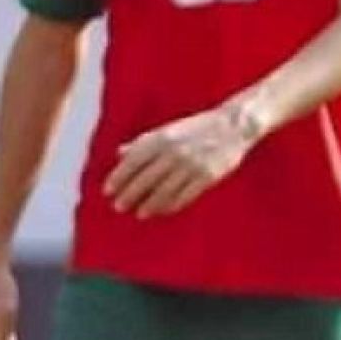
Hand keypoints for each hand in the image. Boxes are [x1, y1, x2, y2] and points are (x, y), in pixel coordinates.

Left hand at [103, 104, 259, 218]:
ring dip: (149, 204)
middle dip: (130, 194)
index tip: (108, 190)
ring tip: (139, 213)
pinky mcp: (206, 177)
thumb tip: (120, 153)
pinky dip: (171, 206)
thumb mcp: (168, 129)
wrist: (233, 126)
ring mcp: (190, 166)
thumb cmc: (198, 127)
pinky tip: (162, 211)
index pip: (133, 161)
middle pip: (145, 179)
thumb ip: (143, 142)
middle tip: (119, 206)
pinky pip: (184, 197)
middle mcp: (173, 152)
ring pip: (163, 191)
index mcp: (161, 138)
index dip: (119, 177)